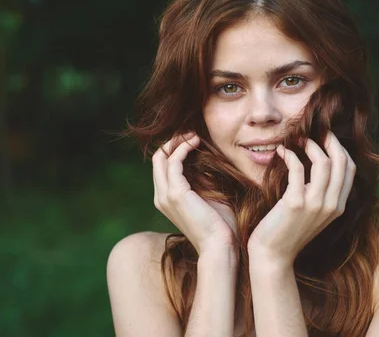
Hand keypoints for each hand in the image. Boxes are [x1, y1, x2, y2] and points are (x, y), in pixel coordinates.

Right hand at [152, 132, 237, 254]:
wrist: (219, 246)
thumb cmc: (220, 227)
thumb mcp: (209, 199)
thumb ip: (203, 182)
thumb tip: (209, 161)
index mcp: (166, 200)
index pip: (162, 167)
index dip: (174, 149)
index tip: (192, 139)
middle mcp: (161, 197)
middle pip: (158, 159)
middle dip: (173, 141)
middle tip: (191, 132)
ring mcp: (165, 196)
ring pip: (162, 157)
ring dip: (177, 141)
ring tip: (194, 134)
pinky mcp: (176, 193)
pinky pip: (173, 161)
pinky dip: (183, 148)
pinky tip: (196, 142)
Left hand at [247, 131, 355, 265]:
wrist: (273, 255)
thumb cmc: (288, 232)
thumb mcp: (313, 214)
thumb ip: (322, 195)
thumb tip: (321, 166)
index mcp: (338, 207)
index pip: (350, 169)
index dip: (340, 149)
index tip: (327, 138)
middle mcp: (331, 205)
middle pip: (341, 161)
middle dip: (330, 141)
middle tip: (317, 132)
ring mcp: (314, 204)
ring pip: (323, 162)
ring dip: (310, 145)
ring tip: (297, 140)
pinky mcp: (295, 203)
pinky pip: (297, 168)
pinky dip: (289, 155)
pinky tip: (282, 151)